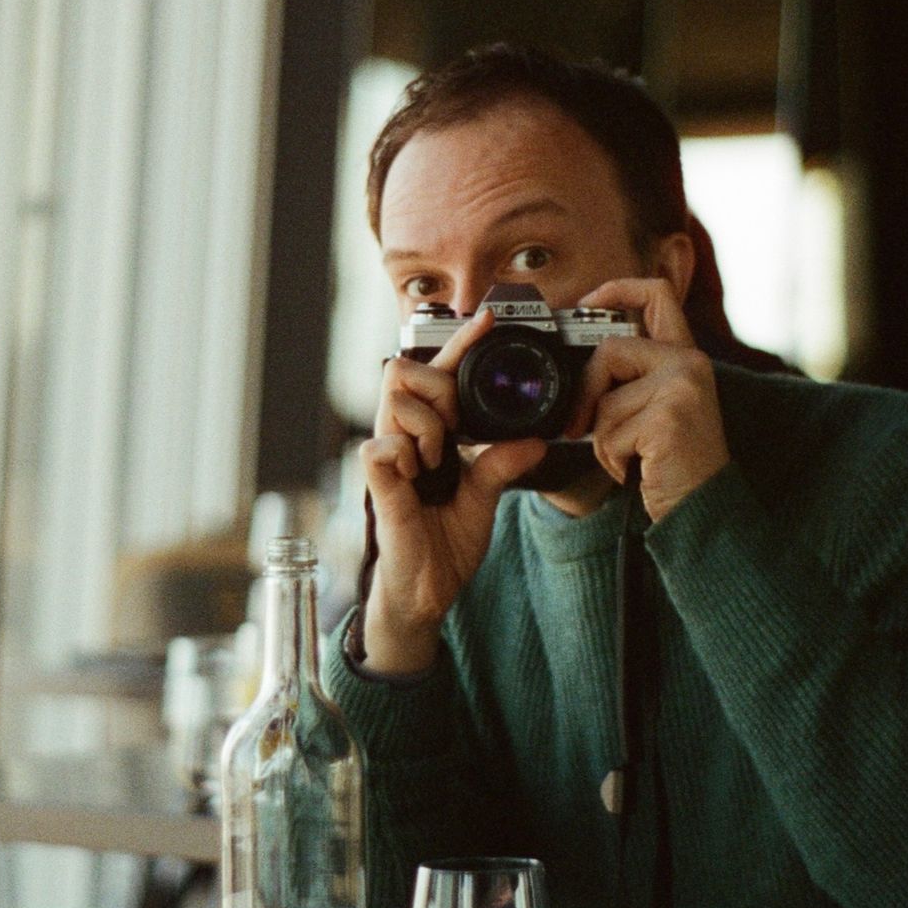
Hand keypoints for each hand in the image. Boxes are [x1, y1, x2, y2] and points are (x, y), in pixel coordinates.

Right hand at [361, 309, 547, 674]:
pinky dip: (409, 456)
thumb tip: (533, 440)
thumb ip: (501, 463)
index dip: (460, 342)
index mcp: (426, 433)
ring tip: (437, 461)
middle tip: (454, 429)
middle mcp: (401, 435)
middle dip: (438, 388)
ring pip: (396, 397)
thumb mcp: (484, 496)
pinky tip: (419, 478)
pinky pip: (384, 443)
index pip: (438, 373)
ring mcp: (384, 453)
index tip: (488, 318)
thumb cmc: (444, 543)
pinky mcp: (373, 478)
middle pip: (403, 368)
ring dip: (428, 425)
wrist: (427, 590)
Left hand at [569, 277, 730, 521]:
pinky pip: (609, 432)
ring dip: (602, 438)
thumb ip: (628, 378)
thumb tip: (576, 366)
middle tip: (579, 426)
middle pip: (609, 351)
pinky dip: (610, 458)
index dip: (617, 288)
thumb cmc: (670, 461)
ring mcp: (682, 388)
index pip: (657, 294)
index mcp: (685, 356)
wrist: (703, 507)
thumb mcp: (653, 408)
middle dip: (586, 392)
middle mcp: (690, 363)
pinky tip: (636, 469)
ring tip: (631, 455)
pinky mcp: (669, 418)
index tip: (586, 303)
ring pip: (605, 399)